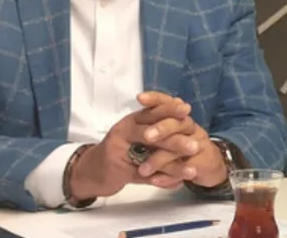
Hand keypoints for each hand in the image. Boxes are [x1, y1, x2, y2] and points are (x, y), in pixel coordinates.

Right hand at [69, 92, 197, 199]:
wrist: (91, 171)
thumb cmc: (119, 148)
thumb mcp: (134, 130)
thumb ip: (155, 118)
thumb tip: (180, 101)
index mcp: (130, 121)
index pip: (150, 111)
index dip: (169, 109)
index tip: (187, 109)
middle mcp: (123, 132)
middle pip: (152, 134)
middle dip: (175, 140)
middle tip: (195, 146)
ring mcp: (119, 152)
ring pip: (150, 158)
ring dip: (173, 166)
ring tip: (192, 171)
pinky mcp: (119, 172)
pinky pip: (145, 177)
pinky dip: (163, 181)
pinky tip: (178, 184)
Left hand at [133, 95, 228, 188]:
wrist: (209, 165)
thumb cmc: (182, 146)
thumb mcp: (167, 133)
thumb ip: (155, 122)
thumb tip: (137, 106)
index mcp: (179, 117)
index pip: (167, 103)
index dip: (155, 99)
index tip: (140, 98)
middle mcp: (189, 127)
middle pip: (177, 123)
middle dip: (162, 129)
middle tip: (147, 137)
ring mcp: (198, 144)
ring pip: (178, 150)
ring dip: (159, 160)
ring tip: (142, 171)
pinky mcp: (202, 163)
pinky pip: (184, 169)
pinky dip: (168, 177)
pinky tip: (154, 181)